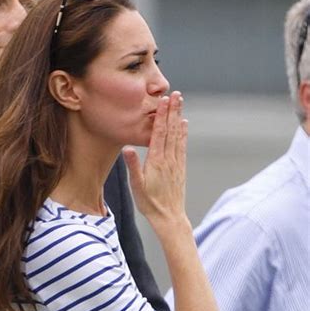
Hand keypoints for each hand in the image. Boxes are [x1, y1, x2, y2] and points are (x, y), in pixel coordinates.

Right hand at [123, 91, 189, 236]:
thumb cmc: (150, 203)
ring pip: (177, 135)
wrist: (169, 217)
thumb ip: (133, 166)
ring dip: (178, 117)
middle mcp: (168, 159)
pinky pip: (182, 146)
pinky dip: (183, 133)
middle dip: (173, 110)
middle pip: (171, 130)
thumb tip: (127, 148)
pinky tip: (184, 124)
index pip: (159, 133)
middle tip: (175, 94)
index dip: (162, 116)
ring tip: (180, 102)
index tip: (164, 101)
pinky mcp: (180, 168)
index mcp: (156, 161)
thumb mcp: (137, 186)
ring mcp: (176, 163)